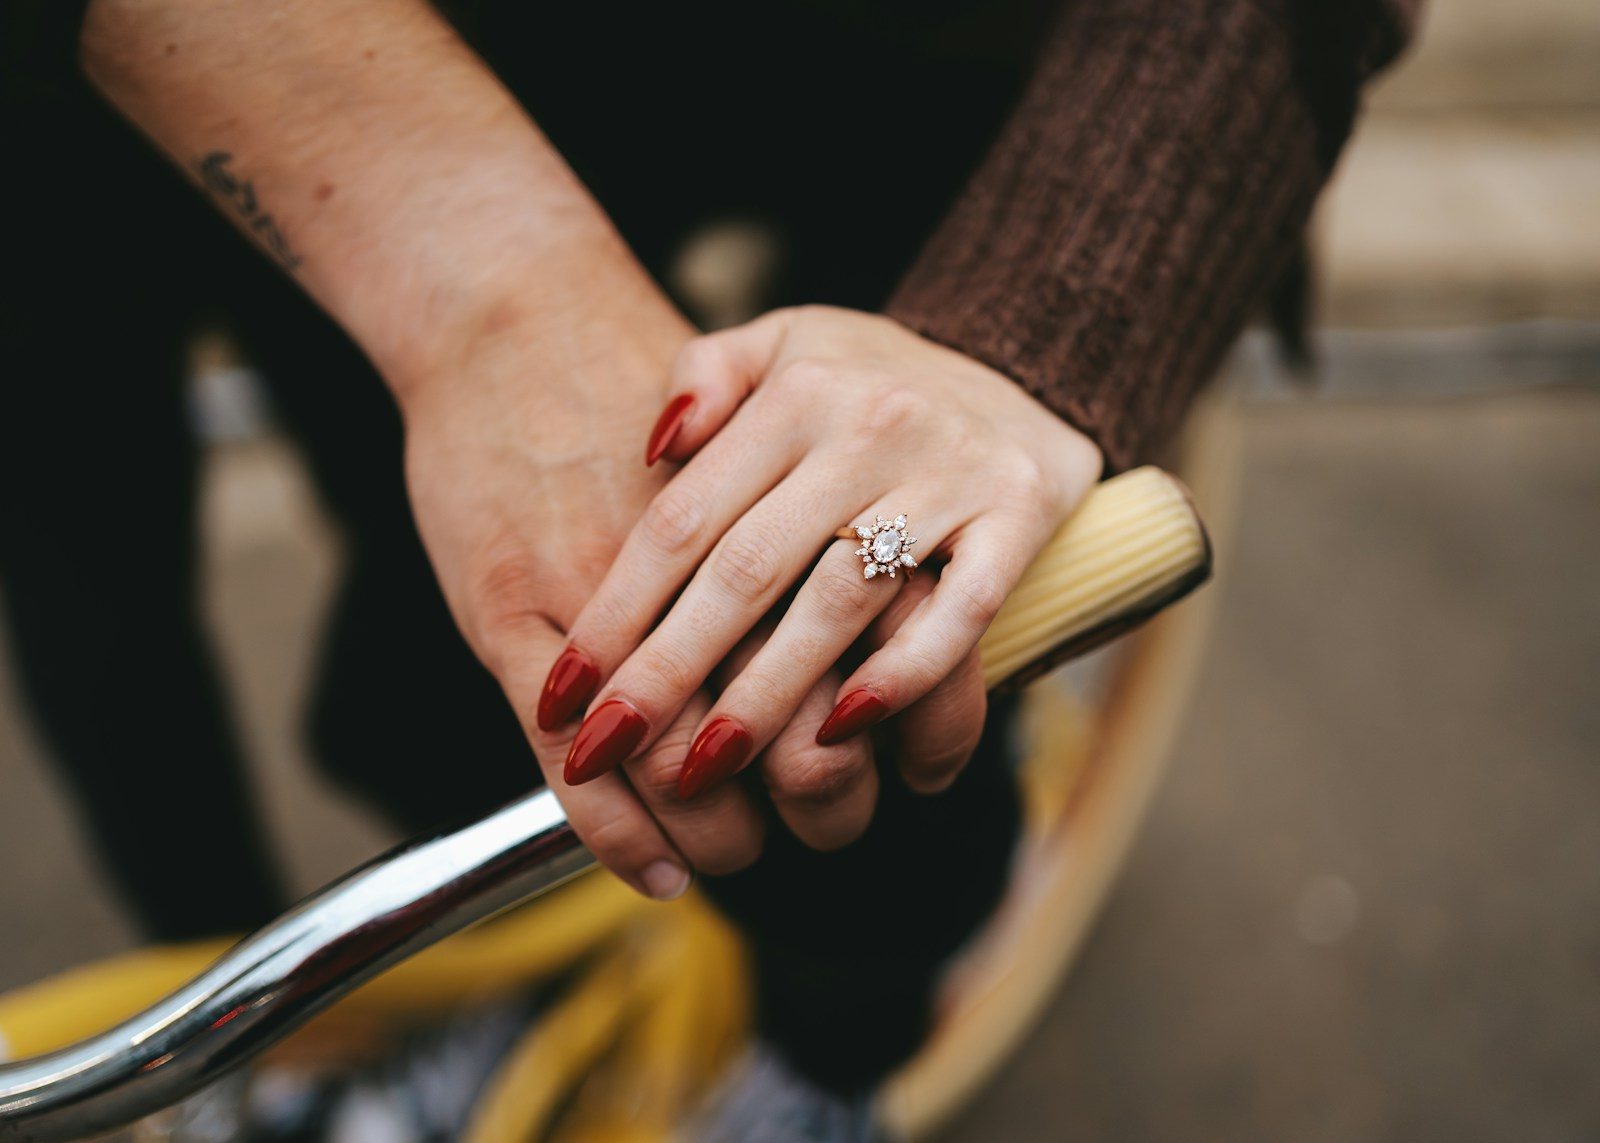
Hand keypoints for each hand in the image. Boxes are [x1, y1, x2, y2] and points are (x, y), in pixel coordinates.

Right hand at [396, 294, 878, 897]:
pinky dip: (614, 831)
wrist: (507, 317)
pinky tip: (656, 876)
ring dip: (718, 829)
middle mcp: (695, 562)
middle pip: (778, 713)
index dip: (889, 725)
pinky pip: (567, 758)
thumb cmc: (626, 374)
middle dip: (816, 795)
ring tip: (736, 855)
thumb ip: (817, 501)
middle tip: (828, 831)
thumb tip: (881, 583)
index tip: (900, 773)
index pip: (860, 648)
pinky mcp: (504, 616)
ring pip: (679, 750)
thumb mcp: (749, 407)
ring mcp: (595, 593)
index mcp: (778, 509)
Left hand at [548, 305, 1101, 843]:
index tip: (565, 692)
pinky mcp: (1020, 514)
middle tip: (606, 752)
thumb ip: (707, 377)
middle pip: (748, 569)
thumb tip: (649, 450)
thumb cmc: (872, 373)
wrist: (1025, 356)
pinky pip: (961, 609)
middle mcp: (868, 428)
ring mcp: (949, 473)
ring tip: (705, 771)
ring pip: (842, 599)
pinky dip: (906, 672)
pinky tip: (848, 732)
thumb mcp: (784, 339)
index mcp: (796, 392)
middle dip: (668, 671)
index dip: (618, 611)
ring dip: (770, 693)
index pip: (686, 517)